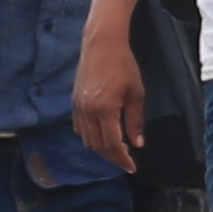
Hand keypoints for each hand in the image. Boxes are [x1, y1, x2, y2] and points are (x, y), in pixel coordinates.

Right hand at [72, 26, 142, 166]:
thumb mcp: (136, 93)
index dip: (122, 159)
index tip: (131, 167)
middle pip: (98, 146)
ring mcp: (79, 107)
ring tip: (116, 150)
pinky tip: (102, 135)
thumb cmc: (123, 64)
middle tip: (126, 161)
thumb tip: (137, 143)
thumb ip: (135, 120)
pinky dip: (90, 137)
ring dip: (101, 149)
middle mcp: (88, 111)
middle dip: (112, 157)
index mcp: (105, 109)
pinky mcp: (75, 102)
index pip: (113, 145)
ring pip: (87, 139)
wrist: (101, 44)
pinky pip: (80, 129)